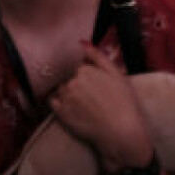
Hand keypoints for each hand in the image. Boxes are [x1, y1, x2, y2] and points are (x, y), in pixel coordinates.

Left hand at [47, 45, 154, 172]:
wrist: (122, 132)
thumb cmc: (124, 102)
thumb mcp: (116, 74)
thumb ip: (97, 56)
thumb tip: (81, 42)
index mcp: (84, 70)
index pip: (73, 63)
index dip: (78, 68)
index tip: (85, 76)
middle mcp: (71, 81)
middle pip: (64, 74)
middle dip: (70, 78)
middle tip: (83, 89)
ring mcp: (64, 98)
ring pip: (57, 86)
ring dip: (62, 87)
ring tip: (76, 97)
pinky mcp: (61, 114)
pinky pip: (51, 101)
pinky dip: (55, 99)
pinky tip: (64, 103)